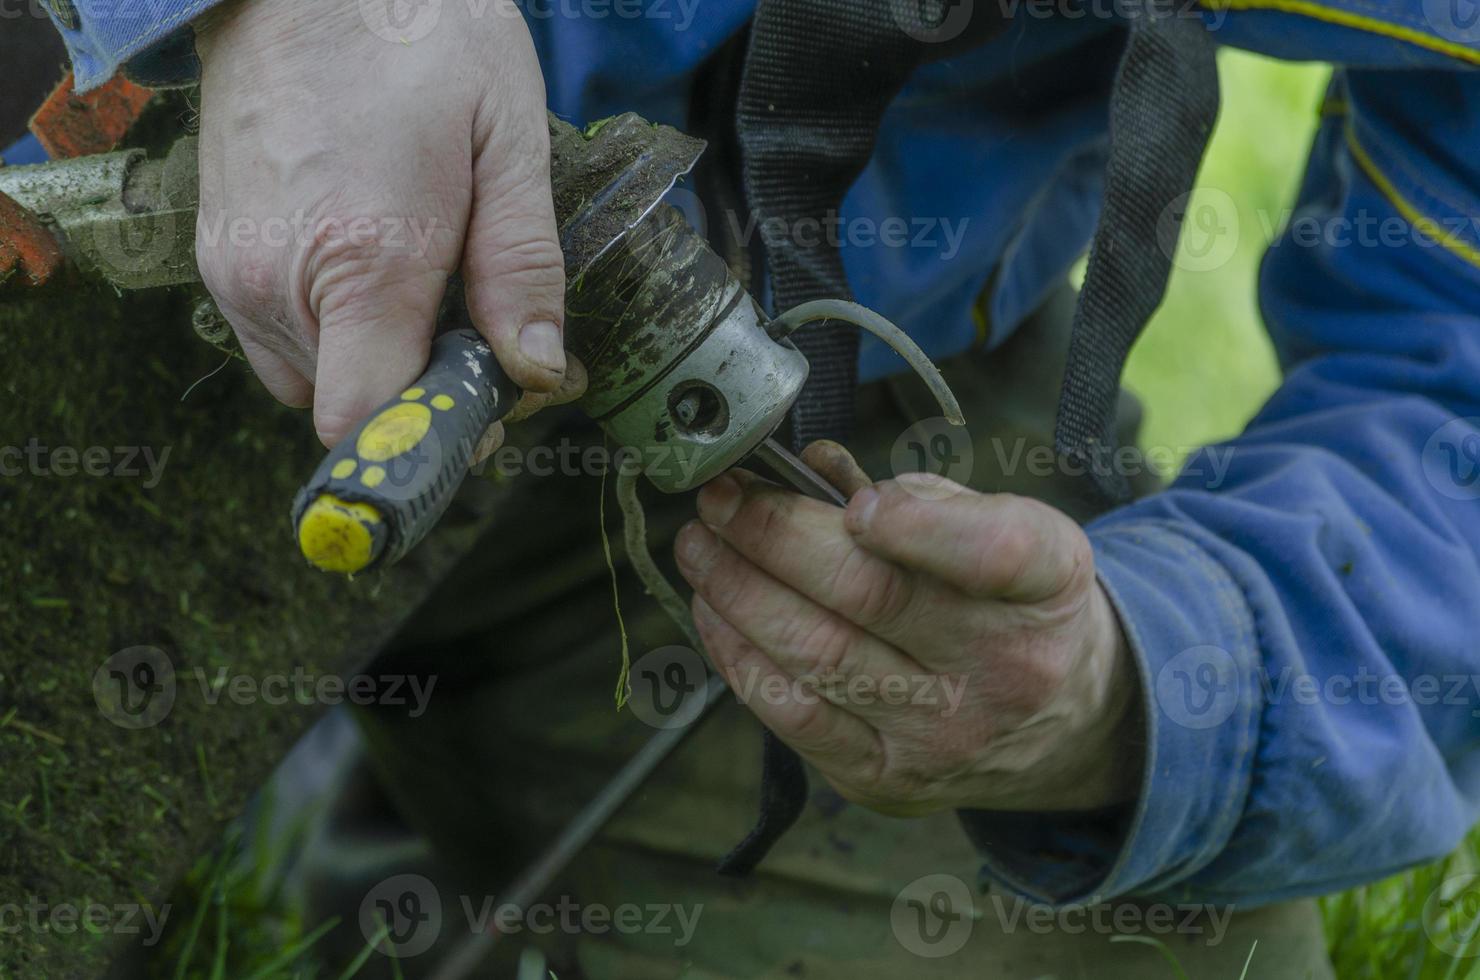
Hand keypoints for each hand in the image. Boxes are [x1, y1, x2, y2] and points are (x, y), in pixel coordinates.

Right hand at [192, 0, 582, 451]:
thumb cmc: (419, 34)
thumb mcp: (507, 140)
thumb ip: (520, 267)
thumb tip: (536, 372)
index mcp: (362, 260)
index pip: (368, 421)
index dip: (433, 436)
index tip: (486, 407)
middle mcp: (276, 281)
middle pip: (349, 407)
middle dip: (420, 388)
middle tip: (476, 323)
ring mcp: (233, 270)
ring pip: (313, 378)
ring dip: (375, 358)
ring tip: (421, 276)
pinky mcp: (215, 255)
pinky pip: (281, 336)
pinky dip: (334, 327)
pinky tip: (371, 260)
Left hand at [674, 444, 1143, 814]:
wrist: (1063, 722)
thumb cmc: (1013, 605)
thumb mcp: (1006, 528)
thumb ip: (915, 495)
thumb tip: (809, 468)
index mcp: (1047, 584)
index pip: (995, 553)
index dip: (916, 524)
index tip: (856, 499)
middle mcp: (1005, 668)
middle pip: (872, 597)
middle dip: (775, 536)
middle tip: (721, 497)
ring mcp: (944, 735)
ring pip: (818, 657)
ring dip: (738, 591)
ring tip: (700, 545)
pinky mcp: (887, 779)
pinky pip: (795, 718)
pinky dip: (740, 657)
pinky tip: (714, 611)